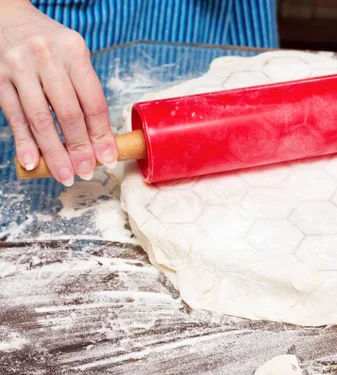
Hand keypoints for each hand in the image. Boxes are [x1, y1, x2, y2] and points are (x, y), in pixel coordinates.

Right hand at [0, 1, 116, 185]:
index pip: (93, 102)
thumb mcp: (74, 57)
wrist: (8, 18)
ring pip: (40, 119)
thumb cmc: (50, 44)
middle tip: (86, 171)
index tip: (107, 158)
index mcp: (75, 52)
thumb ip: (86, 91)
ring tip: (64, 175)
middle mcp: (48, 58)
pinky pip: (15, 117)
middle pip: (68, 114)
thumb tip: (99, 138)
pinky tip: (32, 161)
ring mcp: (20, 68)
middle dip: (79, 148)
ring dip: (54, 152)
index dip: (101, 134)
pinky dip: (24, 142)